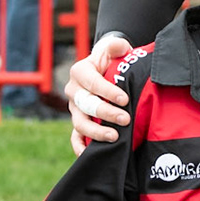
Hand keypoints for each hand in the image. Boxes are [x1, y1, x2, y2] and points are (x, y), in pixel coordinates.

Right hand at [67, 33, 132, 153]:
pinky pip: (75, 137)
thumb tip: (121, 47)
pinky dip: (80, 147)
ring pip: (80, 123)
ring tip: (115, 137)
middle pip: (87, 105)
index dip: (108, 92)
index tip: (124, 99)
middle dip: (106, 113)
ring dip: (96, 132)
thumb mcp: (113, 46)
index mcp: (80, 71)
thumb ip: (116, 45)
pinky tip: (89, 155)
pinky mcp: (78, 121)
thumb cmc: (111, 58)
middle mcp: (74, 91)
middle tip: (125, 119)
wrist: (106, 68)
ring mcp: (74, 109)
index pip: (93, 83)